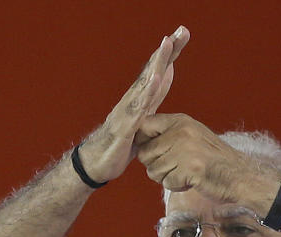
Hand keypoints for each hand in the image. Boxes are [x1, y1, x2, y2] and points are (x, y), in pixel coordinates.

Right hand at [78, 26, 189, 183]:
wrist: (97, 162)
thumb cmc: (121, 140)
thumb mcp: (144, 116)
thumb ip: (154, 95)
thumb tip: (167, 73)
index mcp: (141, 97)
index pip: (158, 70)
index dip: (171, 53)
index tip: (184, 34)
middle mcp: (133, 98)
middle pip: (153, 69)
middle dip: (167, 50)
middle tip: (182, 30)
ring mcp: (128, 110)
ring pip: (145, 82)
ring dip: (157, 63)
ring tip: (167, 44)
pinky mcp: (125, 125)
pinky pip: (138, 106)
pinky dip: (148, 92)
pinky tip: (156, 79)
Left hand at [136, 113, 274, 202]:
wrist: (240, 176)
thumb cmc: (215, 161)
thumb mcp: (192, 137)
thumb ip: (169, 136)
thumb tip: (139, 142)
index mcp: (181, 121)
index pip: (144, 126)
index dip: (143, 142)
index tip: (155, 153)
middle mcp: (181, 131)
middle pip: (145, 153)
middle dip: (155, 166)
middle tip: (175, 169)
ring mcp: (186, 149)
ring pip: (153, 171)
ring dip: (167, 178)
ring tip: (186, 175)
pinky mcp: (190, 168)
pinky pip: (167, 183)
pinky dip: (177, 187)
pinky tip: (192, 182)